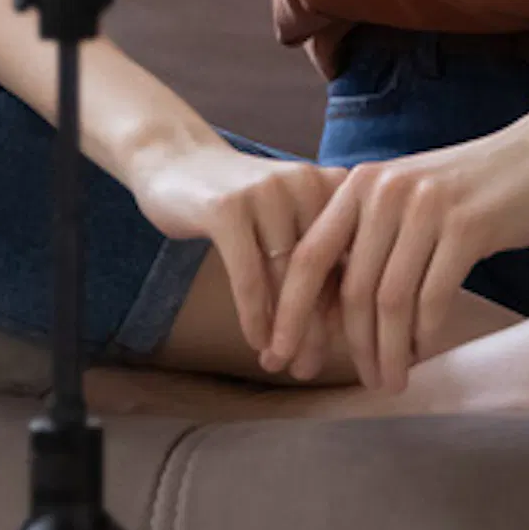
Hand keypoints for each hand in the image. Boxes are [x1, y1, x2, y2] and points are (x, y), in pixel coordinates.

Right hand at [125, 140, 348, 366]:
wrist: (176, 160)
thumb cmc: (240, 203)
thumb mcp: (288, 220)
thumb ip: (320, 256)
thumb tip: (352, 328)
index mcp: (333, 183)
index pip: (351, 258)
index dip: (347, 311)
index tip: (343, 354)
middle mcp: (307, 182)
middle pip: (321, 271)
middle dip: (316, 328)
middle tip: (308, 369)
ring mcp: (268, 192)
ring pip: (286, 277)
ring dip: (284, 329)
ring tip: (279, 363)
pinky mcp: (229, 208)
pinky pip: (249, 275)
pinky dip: (254, 314)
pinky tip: (255, 341)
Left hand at [266, 116, 528, 394]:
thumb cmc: (468, 188)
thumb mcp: (404, 197)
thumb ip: (366, 237)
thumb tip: (326, 310)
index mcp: (360, 184)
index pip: (308, 256)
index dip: (290, 312)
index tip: (281, 355)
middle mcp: (386, 191)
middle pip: (351, 287)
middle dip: (350, 345)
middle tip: (361, 380)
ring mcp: (426, 206)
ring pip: (391, 300)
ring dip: (389, 350)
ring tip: (391, 380)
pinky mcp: (467, 226)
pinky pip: (433, 296)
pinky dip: (425, 333)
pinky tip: (425, 351)